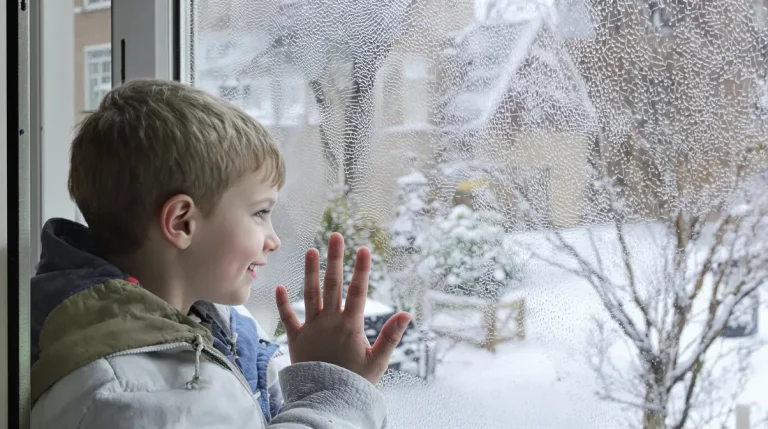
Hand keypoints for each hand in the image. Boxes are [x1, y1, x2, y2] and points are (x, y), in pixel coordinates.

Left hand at [275, 232, 410, 384]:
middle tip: (335, 236)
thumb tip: (406, 314)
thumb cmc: (355, 382)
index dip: (360, 269)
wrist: (328, 401)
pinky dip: (283, 304)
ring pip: (310, 295)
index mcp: (351, 325)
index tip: (362, 249)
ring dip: (310, 272)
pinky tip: (279, 287)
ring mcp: (311, 328)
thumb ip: (391, 336)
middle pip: (333, 285)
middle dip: (335, 259)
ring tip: (310, 250)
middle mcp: (330, 322)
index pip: (357, 291)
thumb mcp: (378, 361)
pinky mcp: (296, 339)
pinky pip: (288, 318)